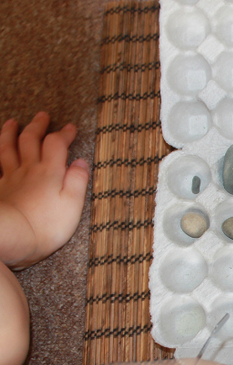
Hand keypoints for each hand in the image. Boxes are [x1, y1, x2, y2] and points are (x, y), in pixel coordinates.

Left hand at [0, 112, 89, 268]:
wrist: (12, 236)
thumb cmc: (47, 225)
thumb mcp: (73, 204)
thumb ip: (78, 180)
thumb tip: (81, 162)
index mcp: (50, 172)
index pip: (56, 143)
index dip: (64, 133)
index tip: (70, 128)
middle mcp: (29, 169)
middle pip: (30, 139)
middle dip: (37, 126)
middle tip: (42, 116)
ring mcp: (11, 178)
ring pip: (8, 148)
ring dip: (10, 132)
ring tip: (12, 123)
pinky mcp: (0, 189)